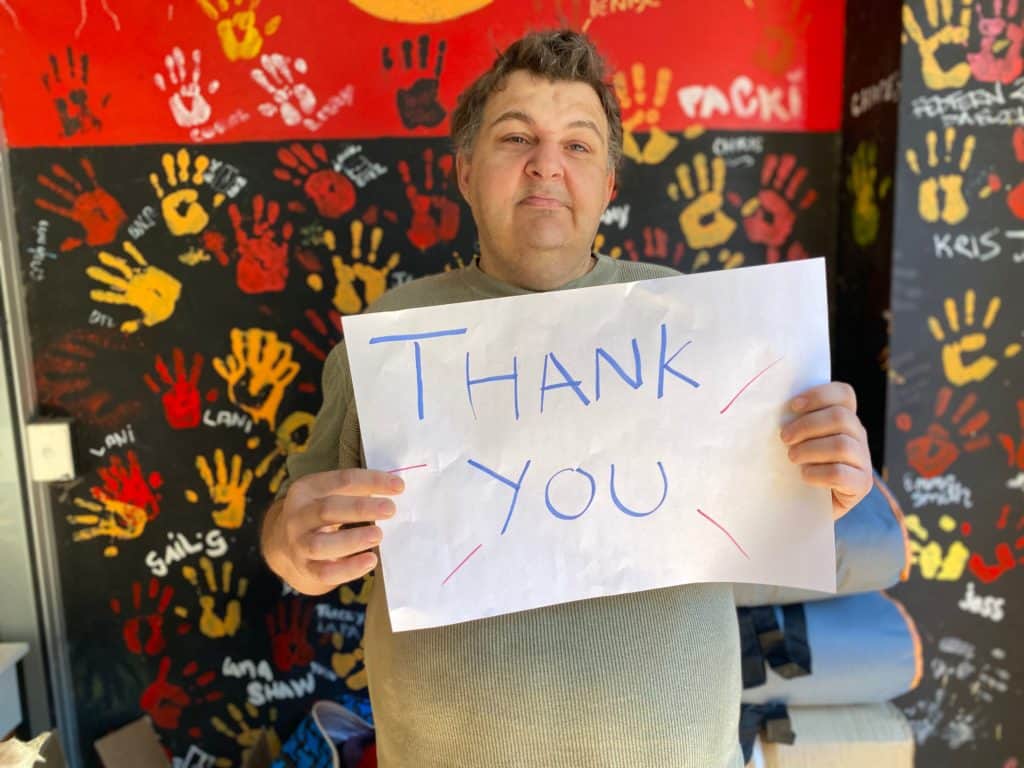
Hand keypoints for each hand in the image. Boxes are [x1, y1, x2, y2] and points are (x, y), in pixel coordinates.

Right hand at [261, 468, 403, 594]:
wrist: (283, 543)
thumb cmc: (320, 514)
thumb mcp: (329, 494)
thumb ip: (357, 491)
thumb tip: (396, 489)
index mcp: (307, 489)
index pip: (342, 480)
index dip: (372, 481)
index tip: (399, 486)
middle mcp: (298, 516)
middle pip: (327, 509)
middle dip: (360, 509)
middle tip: (390, 509)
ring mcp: (298, 544)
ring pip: (321, 544)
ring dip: (352, 540)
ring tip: (378, 535)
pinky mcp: (304, 568)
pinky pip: (325, 572)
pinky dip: (349, 568)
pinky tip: (370, 561)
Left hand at [779, 382, 871, 519]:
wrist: (804, 505)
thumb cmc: (796, 466)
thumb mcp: (797, 440)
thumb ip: (796, 423)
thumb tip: (774, 410)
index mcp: (845, 419)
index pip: (844, 394)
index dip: (819, 395)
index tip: (792, 406)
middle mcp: (858, 436)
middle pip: (841, 417)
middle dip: (807, 425)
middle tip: (784, 438)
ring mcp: (863, 461)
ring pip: (842, 445)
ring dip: (810, 449)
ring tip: (792, 458)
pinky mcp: (861, 485)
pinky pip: (841, 473)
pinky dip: (818, 473)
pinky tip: (804, 476)